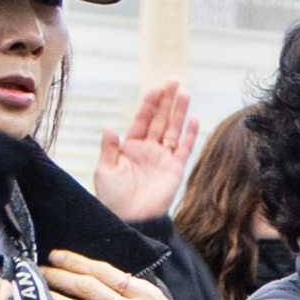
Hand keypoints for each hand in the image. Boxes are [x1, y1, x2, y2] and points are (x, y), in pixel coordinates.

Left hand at [41, 250, 195, 299]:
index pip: (104, 272)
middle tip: (39, 271)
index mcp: (146, 294)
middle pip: (88, 288)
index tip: (56, 256)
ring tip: (38, 292)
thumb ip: (136, 295)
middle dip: (59, 276)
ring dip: (55, 299)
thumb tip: (105, 282)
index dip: (76, 262)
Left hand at [92, 82, 196, 224]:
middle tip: (173, 82)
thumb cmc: (114, 196)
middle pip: (160, 119)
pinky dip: (190, 134)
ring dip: (179, 112)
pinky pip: (184, 148)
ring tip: (185, 94)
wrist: (131, 218)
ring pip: (173, 129)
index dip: (149, 104)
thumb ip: (110, 148)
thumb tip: (110, 126)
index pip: (142, 120)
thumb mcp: (105, 170)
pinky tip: (194, 120)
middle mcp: (148, 148)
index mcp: (130, 146)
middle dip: (166, 101)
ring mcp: (163, 157)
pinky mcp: (175, 168)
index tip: (156, 88)